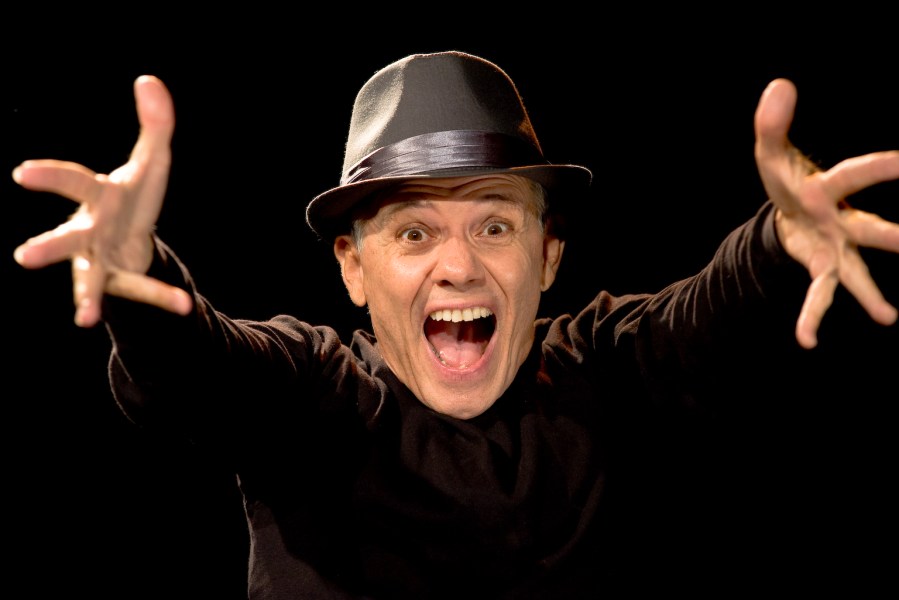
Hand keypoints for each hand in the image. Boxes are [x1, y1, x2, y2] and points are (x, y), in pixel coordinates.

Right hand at [13, 75, 191, 327]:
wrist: (130, 241)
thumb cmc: (134, 197)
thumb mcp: (151, 161)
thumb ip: (155, 125)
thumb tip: (149, 80)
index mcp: (98, 197)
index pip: (73, 183)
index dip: (50, 177)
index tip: (22, 174)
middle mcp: (91, 231)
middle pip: (69, 238)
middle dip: (49, 247)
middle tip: (22, 258)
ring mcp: (102, 261)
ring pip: (89, 279)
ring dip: (87, 296)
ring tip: (85, 319)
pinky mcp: (122, 283)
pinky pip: (142, 291)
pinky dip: (163, 298)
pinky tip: (185, 306)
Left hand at [754, 78, 898, 348]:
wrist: (786, 210)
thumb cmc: (787, 178)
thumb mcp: (770, 153)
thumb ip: (771, 123)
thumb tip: (779, 85)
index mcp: (828, 188)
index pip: (855, 175)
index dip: (881, 168)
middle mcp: (841, 221)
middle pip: (872, 230)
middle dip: (895, 237)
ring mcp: (835, 248)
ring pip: (857, 272)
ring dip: (870, 294)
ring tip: (887, 318)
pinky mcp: (820, 267)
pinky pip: (817, 296)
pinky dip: (810, 317)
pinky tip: (806, 342)